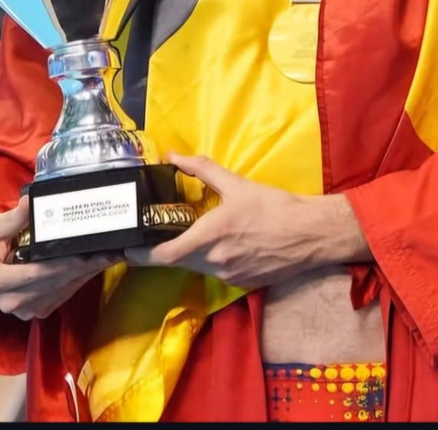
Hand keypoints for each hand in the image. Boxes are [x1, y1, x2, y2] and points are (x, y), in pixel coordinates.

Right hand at [0, 195, 120, 320]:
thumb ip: (14, 218)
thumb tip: (31, 202)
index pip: (34, 274)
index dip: (61, 265)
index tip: (84, 254)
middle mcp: (9, 301)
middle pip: (53, 283)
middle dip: (82, 268)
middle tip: (108, 253)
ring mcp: (23, 310)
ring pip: (62, 291)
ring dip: (86, 274)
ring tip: (108, 257)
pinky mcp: (36, 311)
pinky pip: (62, 296)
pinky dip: (79, 280)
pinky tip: (95, 267)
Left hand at [123, 153, 367, 288]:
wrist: (312, 234)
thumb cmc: (275, 207)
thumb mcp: (238, 184)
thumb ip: (202, 170)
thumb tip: (174, 156)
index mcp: (209, 238)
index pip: (162, 255)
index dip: (139, 254)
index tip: (125, 247)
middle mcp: (214, 262)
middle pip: (176, 260)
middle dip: (165, 248)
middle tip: (158, 231)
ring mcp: (228, 276)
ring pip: (197, 266)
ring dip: (192, 252)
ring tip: (196, 231)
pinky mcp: (241, 282)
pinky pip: (217, 271)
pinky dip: (214, 258)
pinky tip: (228, 242)